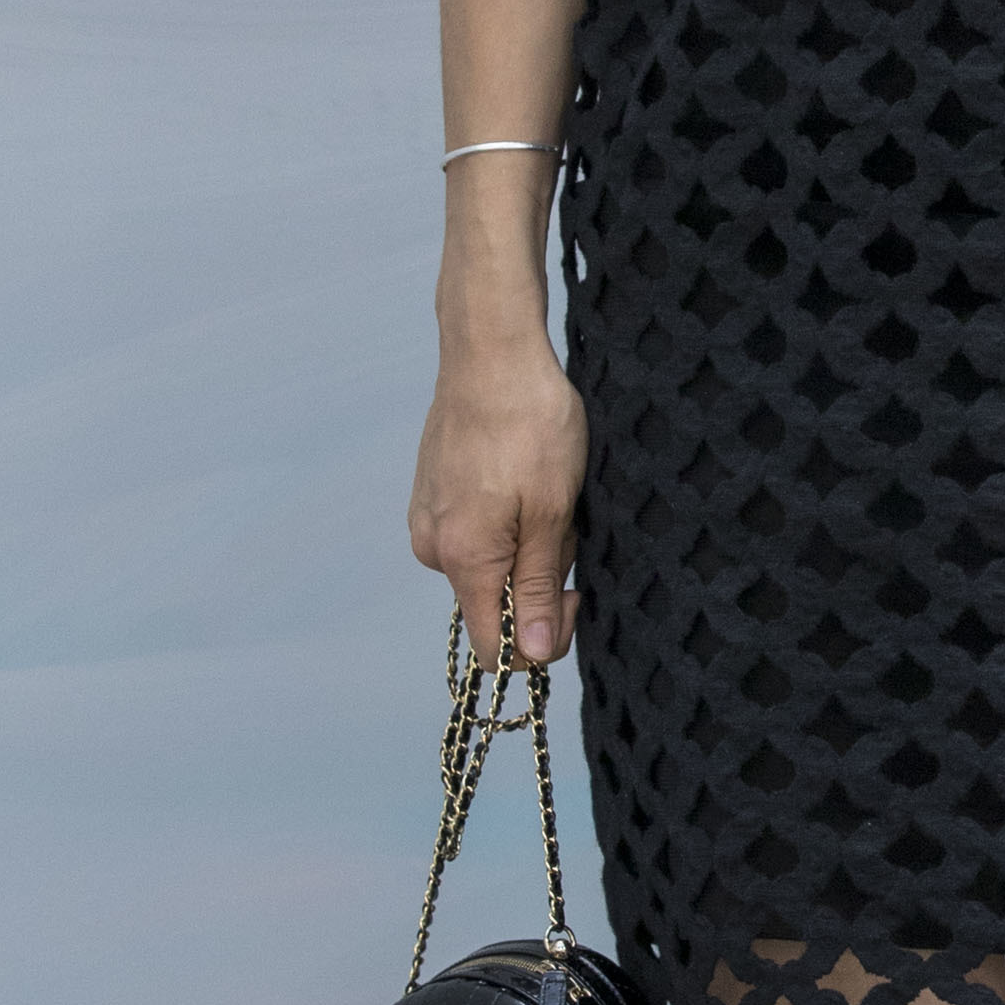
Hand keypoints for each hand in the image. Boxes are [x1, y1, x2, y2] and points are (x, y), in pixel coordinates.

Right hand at [410, 336, 586, 668]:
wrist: (490, 349)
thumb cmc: (530, 424)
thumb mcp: (552, 512)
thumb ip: (539, 588)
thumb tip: (536, 655)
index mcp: (463, 559)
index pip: (496, 647)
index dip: (543, 639)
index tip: (576, 593)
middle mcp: (434, 548)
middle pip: (497, 602)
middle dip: (541, 573)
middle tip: (565, 517)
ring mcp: (428, 518)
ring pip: (491, 562)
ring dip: (528, 541)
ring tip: (546, 487)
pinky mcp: (432, 494)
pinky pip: (477, 531)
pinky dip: (508, 517)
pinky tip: (523, 475)